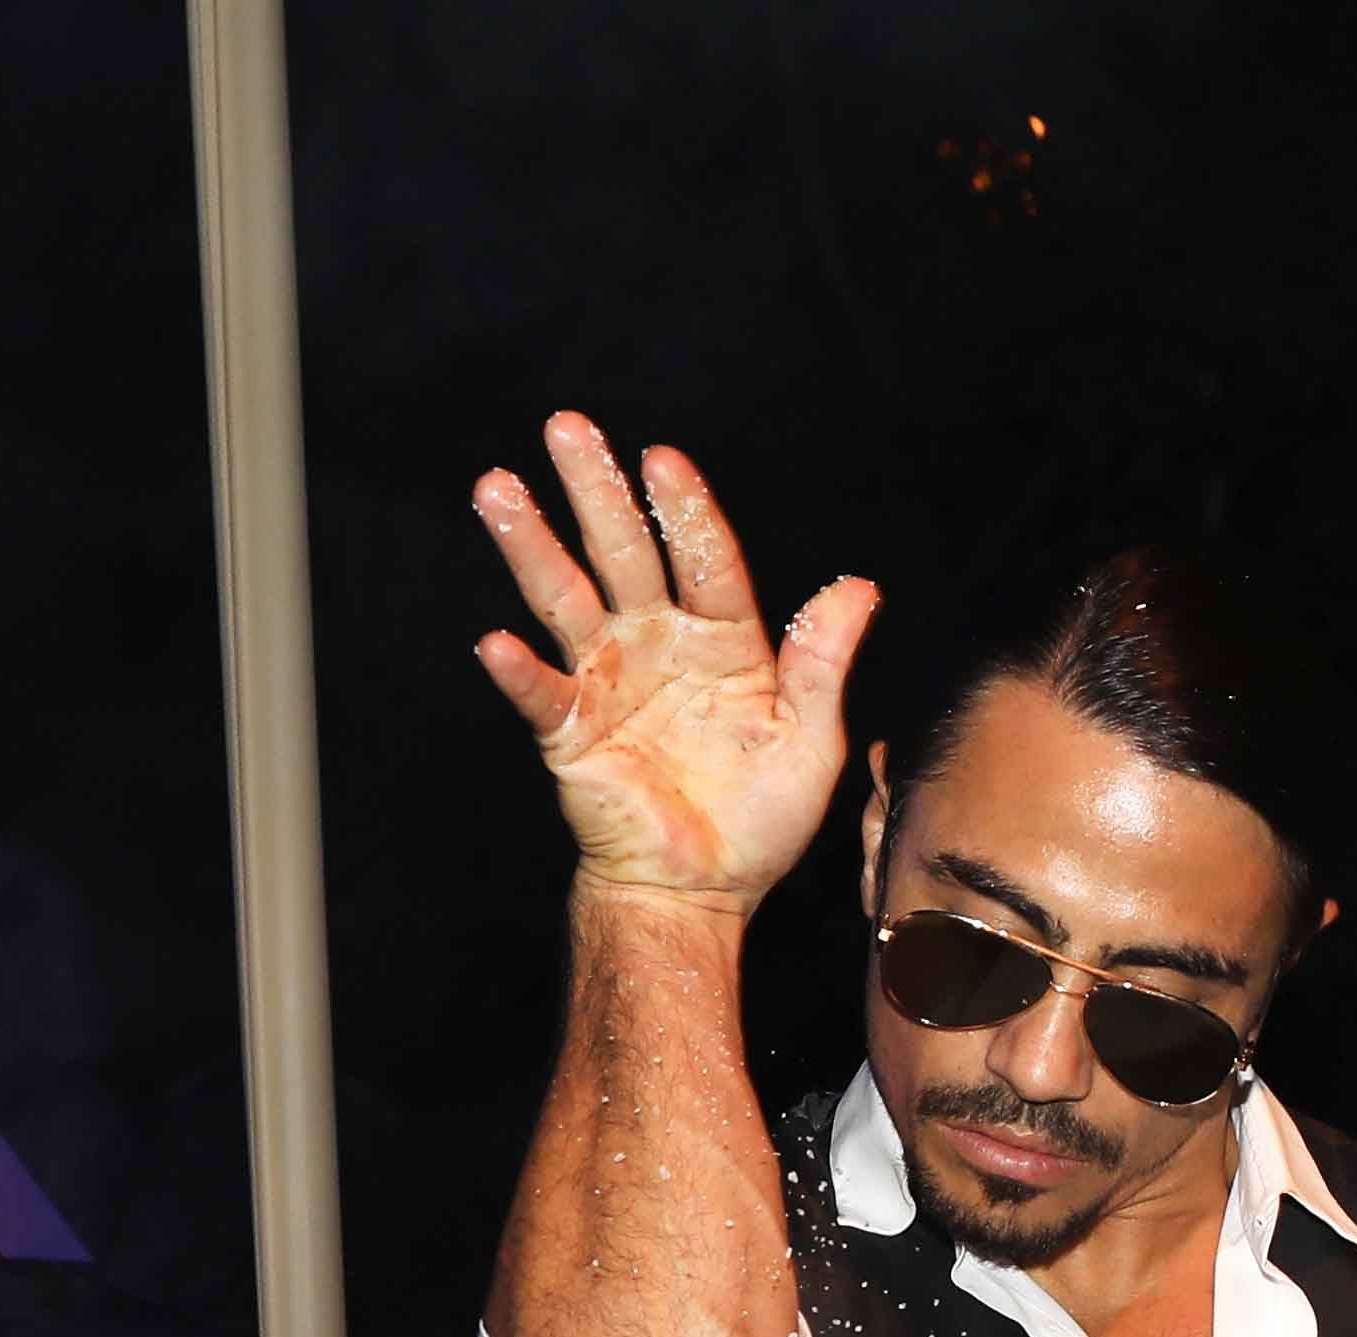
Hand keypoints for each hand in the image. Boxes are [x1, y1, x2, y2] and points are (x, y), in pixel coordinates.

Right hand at [470, 414, 874, 908]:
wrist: (705, 888)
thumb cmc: (759, 818)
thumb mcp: (809, 741)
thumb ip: (822, 663)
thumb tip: (858, 588)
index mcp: (722, 642)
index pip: (704, 562)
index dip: (686, 512)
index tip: (664, 461)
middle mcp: (657, 646)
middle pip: (623, 554)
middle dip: (596, 491)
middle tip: (569, 427)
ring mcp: (608, 681)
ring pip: (565, 599)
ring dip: (532, 545)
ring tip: (500, 489)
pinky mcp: (571, 730)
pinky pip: (542, 694)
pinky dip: (521, 672)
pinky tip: (497, 643)